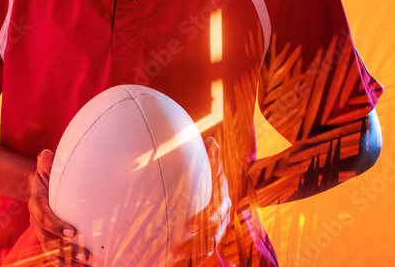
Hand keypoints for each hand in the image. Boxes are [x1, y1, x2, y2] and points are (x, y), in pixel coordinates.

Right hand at [28, 149, 90, 265]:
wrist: (37, 188)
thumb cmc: (46, 177)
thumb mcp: (45, 168)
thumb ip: (46, 163)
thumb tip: (47, 154)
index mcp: (36, 204)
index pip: (45, 217)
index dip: (57, 226)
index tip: (73, 233)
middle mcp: (36, 222)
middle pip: (48, 240)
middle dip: (65, 249)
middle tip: (84, 254)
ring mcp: (42, 233)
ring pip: (52, 251)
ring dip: (68, 259)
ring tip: (85, 263)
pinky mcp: (48, 240)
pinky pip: (55, 255)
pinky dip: (66, 262)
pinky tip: (81, 266)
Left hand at [171, 137, 231, 265]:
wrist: (217, 194)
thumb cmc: (211, 180)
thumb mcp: (213, 170)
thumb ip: (212, 159)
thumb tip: (211, 140)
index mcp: (222, 205)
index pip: (215, 217)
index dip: (204, 223)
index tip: (188, 227)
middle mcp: (221, 224)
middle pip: (211, 240)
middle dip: (193, 247)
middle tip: (174, 251)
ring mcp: (215, 235)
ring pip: (205, 251)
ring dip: (189, 258)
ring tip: (171, 260)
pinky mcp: (207, 243)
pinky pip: (200, 256)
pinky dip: (189, 262)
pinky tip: (173, 264)